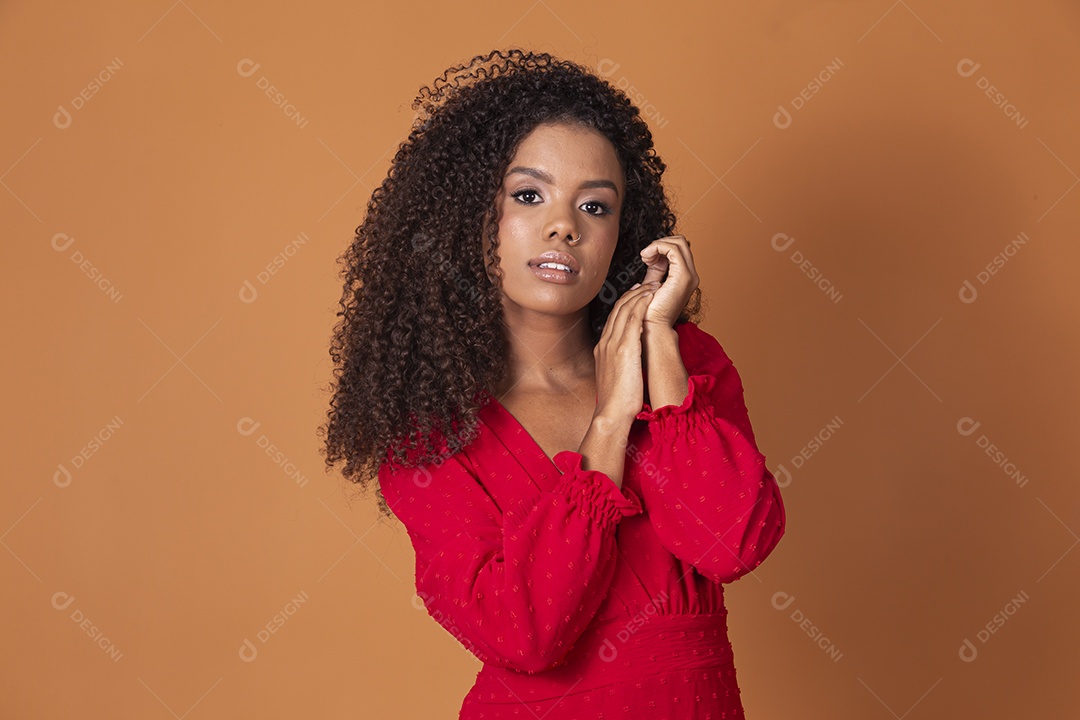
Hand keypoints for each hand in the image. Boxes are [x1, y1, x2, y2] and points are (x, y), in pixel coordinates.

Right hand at [593, 282, 655, 422]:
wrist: (611, 413)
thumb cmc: (617, 400)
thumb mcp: (615, 376)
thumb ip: (619, 362)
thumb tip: (629, 359)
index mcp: (603, 349)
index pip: (613, 318)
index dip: (624, 303)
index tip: (634, 295)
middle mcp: (606, 343)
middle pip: (617, 310)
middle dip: (632, 293)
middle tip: (644, 283)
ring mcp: (613, 344)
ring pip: (625, 310)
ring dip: (638, 295)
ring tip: (651, 285)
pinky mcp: (624, 349)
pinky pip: (632, 320)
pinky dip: (640, 305)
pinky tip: (649, 297)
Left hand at [639, 235, 698, 329]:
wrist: (651, 327)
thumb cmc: (649, 311)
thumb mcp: (653, 284)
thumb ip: (656, 270)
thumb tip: (652, 257)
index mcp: (685, 277)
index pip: (678, 249)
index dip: (661, 248)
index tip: (647, 259)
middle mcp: (691, 275)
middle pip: (681, 242)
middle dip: (660, 243)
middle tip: (646, 257)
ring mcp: (689, 276)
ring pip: (678, 242)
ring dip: (657, 245)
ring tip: (645, 258)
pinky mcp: (682, 276)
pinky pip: (672, 249)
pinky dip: (657, 247)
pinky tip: (646, 258)